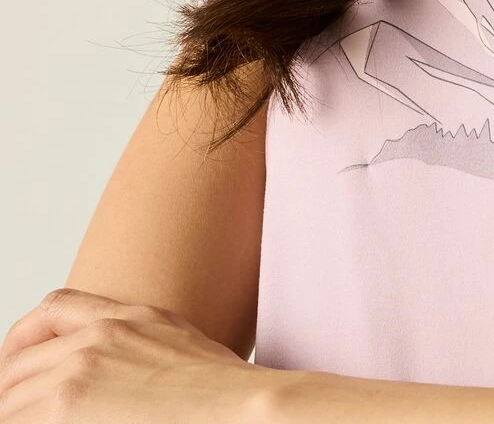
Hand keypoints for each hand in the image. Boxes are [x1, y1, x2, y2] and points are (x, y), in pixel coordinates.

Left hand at [0, 288, 265, 421]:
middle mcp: (96, 338)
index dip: (23, 341)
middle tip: (22, 413)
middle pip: (18, 362)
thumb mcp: (179, 348)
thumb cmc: (222, 394)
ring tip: (28, 423)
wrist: (241, 409)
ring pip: (9, 398)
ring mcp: (77, 372)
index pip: (52, 310)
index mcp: (127, 318)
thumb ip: (135, 348)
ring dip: (13, 415)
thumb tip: (110, 384)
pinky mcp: (64, 407)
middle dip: (11, 393)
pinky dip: (18, 423)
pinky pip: (14, 417)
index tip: (18, 369)